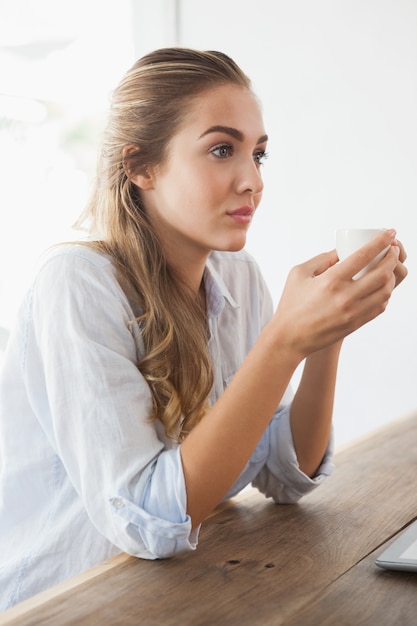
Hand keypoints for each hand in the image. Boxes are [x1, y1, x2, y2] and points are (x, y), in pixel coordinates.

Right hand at [271, 229, 406, 359]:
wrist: (290, 338)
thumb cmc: (291, 304)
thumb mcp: (299, 273)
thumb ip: (322, 259)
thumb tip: (342, 251)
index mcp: (330, 281)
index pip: (363, 256)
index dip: (381, 241)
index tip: (390, 232)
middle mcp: (345, 297)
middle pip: (381, 273)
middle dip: (392, 257)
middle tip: (393, 249)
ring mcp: (353, 312)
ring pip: (385, 291)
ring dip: (391, 276)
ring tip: (389, 267)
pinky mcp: (355, 324)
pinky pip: (379, 306)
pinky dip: (384, 293)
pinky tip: (381, 286)